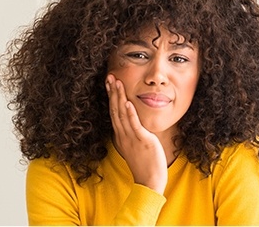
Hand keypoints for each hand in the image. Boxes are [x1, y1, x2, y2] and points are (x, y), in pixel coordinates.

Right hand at [106, 74, 167, 194]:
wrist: (149, 182)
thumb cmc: (144, 164)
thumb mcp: (134, 146)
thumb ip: (132, 134)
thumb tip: (133, 123)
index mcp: (121, 135)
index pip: (114, 113)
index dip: (111, 97)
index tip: (110, 84)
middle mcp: (123, 135)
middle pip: (115, 110)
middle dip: (112, 92)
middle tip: (109, 76)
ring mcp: (131, 137)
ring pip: (122, 114)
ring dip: (118, 97)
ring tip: (116, 82)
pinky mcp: (142, 140)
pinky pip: (134, 125)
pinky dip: (129, 113)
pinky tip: (126, 102)